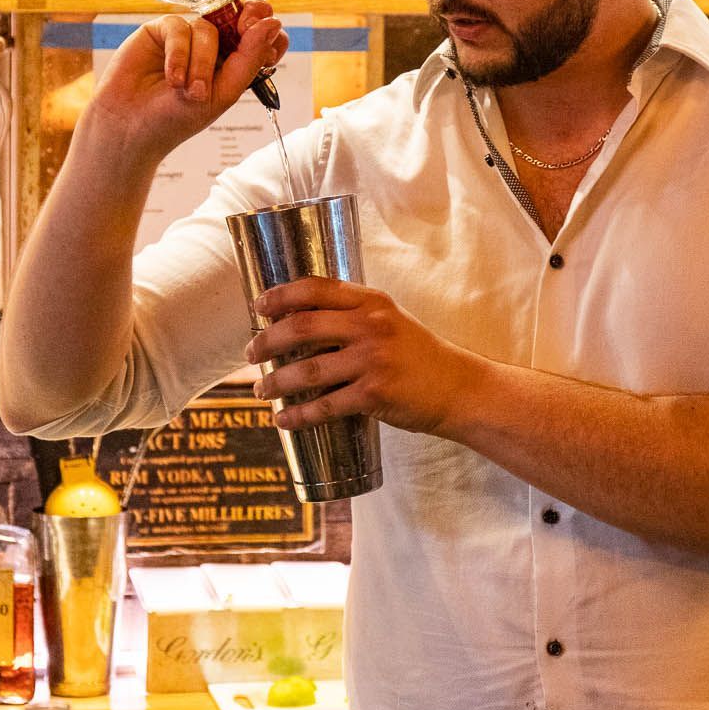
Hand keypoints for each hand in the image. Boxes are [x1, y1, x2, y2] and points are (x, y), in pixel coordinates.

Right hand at [83, 0, 288, 165]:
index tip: (269, 37)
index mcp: (234, 62)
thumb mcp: (223, 93)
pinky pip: (180, 27)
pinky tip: (172, 78)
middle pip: (241, 15)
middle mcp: (214, 46)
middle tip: (246, 27)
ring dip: (201, 62)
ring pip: (209, 28)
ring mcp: (188, 36)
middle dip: (248, 18)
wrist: (131, 127)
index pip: (262, 36)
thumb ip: (250, 57)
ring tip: (188, 91)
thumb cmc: (176, 118)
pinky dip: (179, 54)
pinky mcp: (161, 30)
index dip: (269, 30)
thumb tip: (273, 23)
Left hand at [245, 277, 483, 437]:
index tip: (258, 308)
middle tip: (250, 354)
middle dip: (267, 341)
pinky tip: (284, 420)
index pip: (316, 288)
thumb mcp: (390, 321)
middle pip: (302, 327)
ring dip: (276, 382)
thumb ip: (353, 317)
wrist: (458, 388)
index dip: (280, 295)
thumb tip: (299, 324)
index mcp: (372, 301)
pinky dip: (299, 415)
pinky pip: (325, 405)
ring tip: (260, 390)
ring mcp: (373, 359)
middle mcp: (371, 325)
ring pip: (307, 370)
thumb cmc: (418, 356)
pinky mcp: (375, 393)